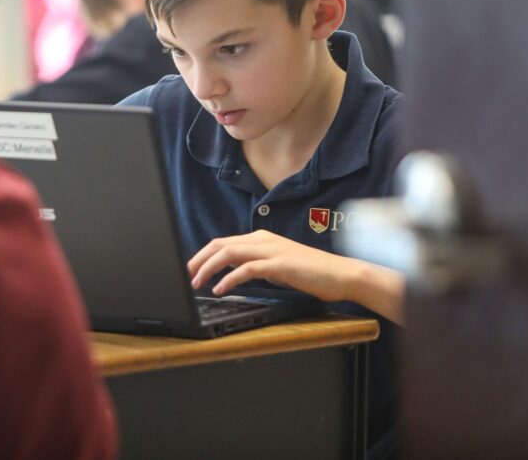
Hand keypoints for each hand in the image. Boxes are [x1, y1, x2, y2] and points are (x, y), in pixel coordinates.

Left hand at [187, 230, 357, 301]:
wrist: (341, 274)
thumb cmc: (312, 273)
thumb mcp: (277, 266)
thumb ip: (256, 265)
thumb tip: (234, 273)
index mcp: (261, 238)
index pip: (223, 242)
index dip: (202, 255)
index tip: (190, 269)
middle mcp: (263, 239)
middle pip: (220, 244)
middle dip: (198, 260)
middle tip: (186, 276)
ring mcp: (271, 250)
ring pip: (229, 253)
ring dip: (208, 268)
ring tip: (197, 283)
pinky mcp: (279, 264)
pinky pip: (247, 268)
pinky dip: (229, 279)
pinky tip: (220, 289)